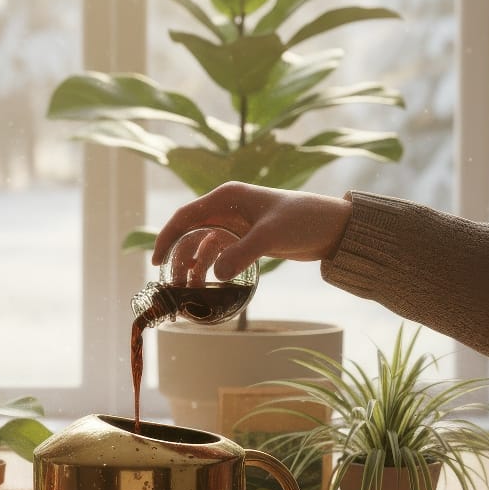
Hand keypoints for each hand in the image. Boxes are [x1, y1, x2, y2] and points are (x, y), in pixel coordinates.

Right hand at [151, 183, 352, 280]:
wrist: (333, 227)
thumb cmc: (303, 221)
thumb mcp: (270, 236)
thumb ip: (241, 254)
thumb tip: (214, 275)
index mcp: (226, 197)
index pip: (184, 216)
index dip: (166, 238)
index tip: (155, 262)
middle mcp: (226, 208)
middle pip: (190, 235)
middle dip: (180, 260)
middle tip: (176, 287)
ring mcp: (235, 224)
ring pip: (203, 247)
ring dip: (194, 268)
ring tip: (190, 292)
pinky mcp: (246, 239)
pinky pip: (218, 254)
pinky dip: (210, 269)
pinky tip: (208, 286)